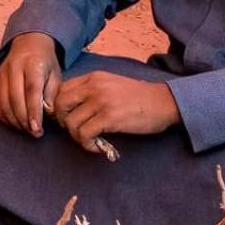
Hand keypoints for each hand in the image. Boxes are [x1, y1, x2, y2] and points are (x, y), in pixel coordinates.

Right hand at [0, 32, 61, 135]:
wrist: (28, 45)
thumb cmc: (46, 64)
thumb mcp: (56, 75)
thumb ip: (52, 94)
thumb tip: (46, 114)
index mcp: (32, 64)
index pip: (31, 91)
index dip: (34, 112)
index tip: (37, 129)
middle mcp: (13, 68)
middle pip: (15, 99)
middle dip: (25, 120)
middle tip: (35, 134)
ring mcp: (1, 75)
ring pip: (4, 104)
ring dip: (15, 122)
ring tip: (27, 130)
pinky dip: (5, 118)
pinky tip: (16, 124)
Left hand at [51, 71, 179, 153]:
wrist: (165, 102)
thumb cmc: (139, 97)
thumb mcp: (112, 85)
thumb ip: (92, 91)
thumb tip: (71, 109)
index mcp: (93, 77)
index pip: (61, 90)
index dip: (60, 107)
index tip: (69, 118)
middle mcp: (94, 86)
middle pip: (60, 105)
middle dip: (63, 121)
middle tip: (76, 131)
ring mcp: (101, 101)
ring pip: (71, 122)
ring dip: (77, 137)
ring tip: (90, 141)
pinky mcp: (109, 117)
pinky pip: (84, 134)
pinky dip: (87, 144)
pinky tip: (98, 147)